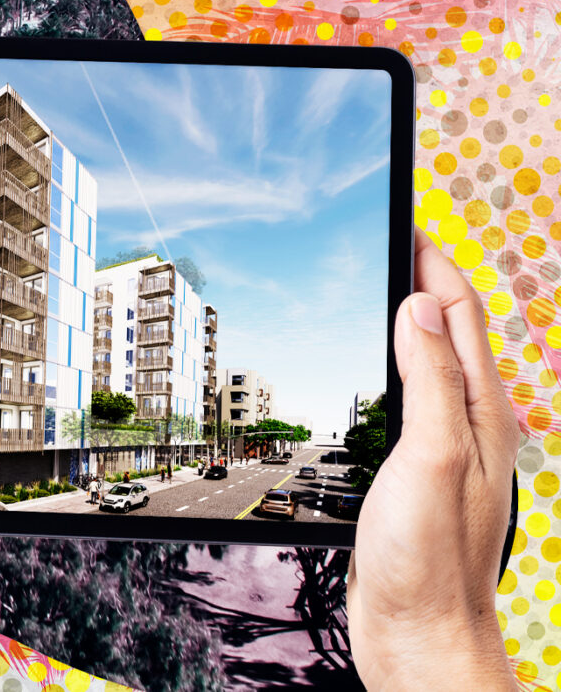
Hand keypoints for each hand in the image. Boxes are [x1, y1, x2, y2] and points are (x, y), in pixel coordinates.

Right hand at [347, 229, 518, 689]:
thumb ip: (432, 380)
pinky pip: (410, 398)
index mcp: (481, 412)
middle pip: (448, 332)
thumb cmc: (429, 559)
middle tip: (393, 244)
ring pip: (429, 363)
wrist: (418, 632)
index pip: (459, 314)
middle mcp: (470, 423)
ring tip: (386, 289)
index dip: (434, 263)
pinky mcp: (418, 469)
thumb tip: (418, 309)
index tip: (407, 225)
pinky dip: (392, 366)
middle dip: (423, 281)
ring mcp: (445, 446)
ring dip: (409, 322)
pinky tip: (377, 370)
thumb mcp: (431, 456)